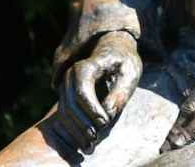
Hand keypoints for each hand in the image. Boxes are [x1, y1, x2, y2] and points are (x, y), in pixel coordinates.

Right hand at [55, 30, 141, 151]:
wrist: (114, 49)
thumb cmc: (125, 61)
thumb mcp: (130, 73)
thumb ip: (120, 93)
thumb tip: (107, 114)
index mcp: (87, 66)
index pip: (82, 93)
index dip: (92, 111)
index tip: (105, 124)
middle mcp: (70, 75)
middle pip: (70, 105)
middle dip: (83, 125)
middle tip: (96, 139)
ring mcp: (66, 84)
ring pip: (64, 112)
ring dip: (77, 131)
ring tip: (92, 144)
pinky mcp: (66, 94)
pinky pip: (65, 114)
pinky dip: (74, 129)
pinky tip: (86, 139)